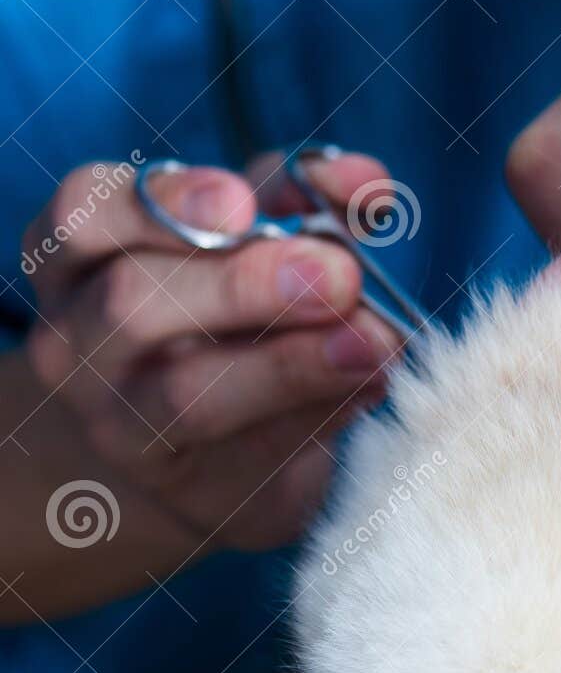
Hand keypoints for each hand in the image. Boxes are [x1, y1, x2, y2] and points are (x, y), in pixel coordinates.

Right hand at [23, 151, 400, 550]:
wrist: (190, 452)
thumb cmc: (219, 318)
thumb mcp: (245, 241)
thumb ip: (295, 201)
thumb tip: (364, 181)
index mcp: (78, 259)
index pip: (86, 215)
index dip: (166, 200)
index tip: (242, 201)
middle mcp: (78, 344)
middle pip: (133, 304)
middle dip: (244, 285)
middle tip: (338, 276)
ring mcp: (123, 427)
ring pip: (189, 396)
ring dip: (291, 365)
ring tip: (371, 343)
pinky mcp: (194, 491)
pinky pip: (253, 454)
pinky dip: (318, 416)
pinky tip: (369, 386)